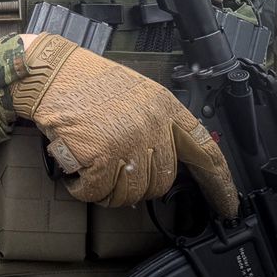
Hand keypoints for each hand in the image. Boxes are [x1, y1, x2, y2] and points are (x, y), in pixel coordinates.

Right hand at [11, 34, 238, 216]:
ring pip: (129, 192)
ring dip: (107, 191)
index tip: (227, 205)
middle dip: (138, 187)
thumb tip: (156, 166)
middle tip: (115, 176)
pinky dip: (82, 189)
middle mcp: (152, 125)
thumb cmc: (84, 80)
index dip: (219, 183)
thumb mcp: (134, 93)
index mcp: (164, 107)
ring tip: (90, 174)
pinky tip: (74, 175)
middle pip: (161, 181)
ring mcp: (127, 141)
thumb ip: (153, 125)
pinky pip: (96, 191)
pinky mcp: (100, 155)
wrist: (49, 71)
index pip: (205, 151)